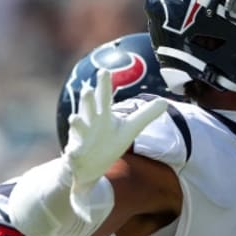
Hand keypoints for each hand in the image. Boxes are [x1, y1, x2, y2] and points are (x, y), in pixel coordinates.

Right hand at [65, 69, 166, 188]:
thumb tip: (165, 102)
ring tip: (74, 118)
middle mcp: (90, 122)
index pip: (104, 97)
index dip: (104, 85)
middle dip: (87, 100)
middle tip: (87, 90)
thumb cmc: (108, 141)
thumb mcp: (129, 129)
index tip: (104, 70)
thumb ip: (145, 115)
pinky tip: (70, 153)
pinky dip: (71, 153)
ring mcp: (81, 138)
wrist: (89, 165)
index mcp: (103, 115)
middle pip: (89, 108)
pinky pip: (72, 153)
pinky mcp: (75, 154)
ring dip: (76, 123)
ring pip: (78, 128)